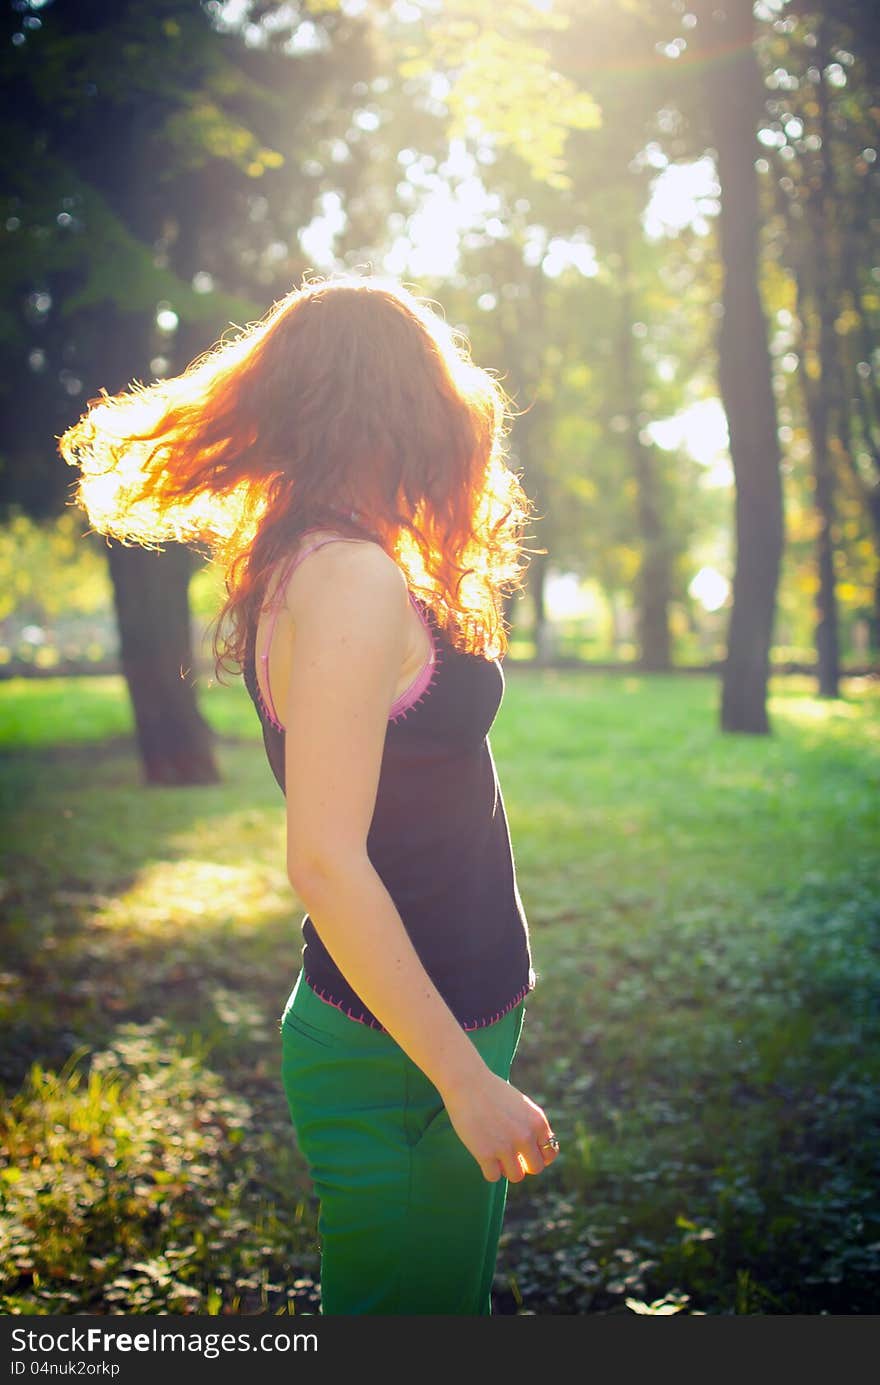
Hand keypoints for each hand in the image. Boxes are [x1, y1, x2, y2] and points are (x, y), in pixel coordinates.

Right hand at [441, 1070, 559, 1182]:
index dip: (538, 1155)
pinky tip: (483, 1156)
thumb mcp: (522, 1105)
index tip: (526, 1152)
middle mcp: (526, 1136)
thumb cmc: (493, 1092)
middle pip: (536, 1168)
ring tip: (496, 1155)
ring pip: (516, 1176)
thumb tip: (537, 1153)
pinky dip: (489, 1170)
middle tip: (510, 1155)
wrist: (467, 1082)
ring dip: (507, 1169)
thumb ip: (532, 1127)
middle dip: (524, 1164)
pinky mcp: (485, 1154)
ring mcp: (506, 1146)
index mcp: (538, 1122)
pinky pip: (493, 1177)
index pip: (549, 1153)